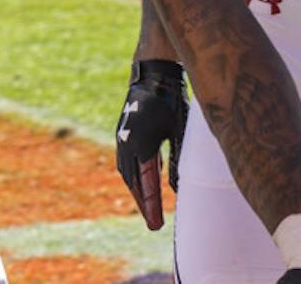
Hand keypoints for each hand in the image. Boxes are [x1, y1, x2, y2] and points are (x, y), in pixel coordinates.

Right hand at [115, 59, 187, 230]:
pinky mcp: (122, 133)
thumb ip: (177, 161)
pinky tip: (143, 184)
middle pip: (133, 183)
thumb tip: (177, 191)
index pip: (146, 183)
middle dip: (143, 204)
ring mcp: (122, 138)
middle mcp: (127, 143)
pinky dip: (133, 178)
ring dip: (136, 192)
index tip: (156, 225)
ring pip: (127, 174)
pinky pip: (125, 163)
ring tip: (148, 208)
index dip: (151, 206)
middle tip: (153, 223)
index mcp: (142, 144)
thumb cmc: (171, 101)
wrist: (153, 75)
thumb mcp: (179, 131)